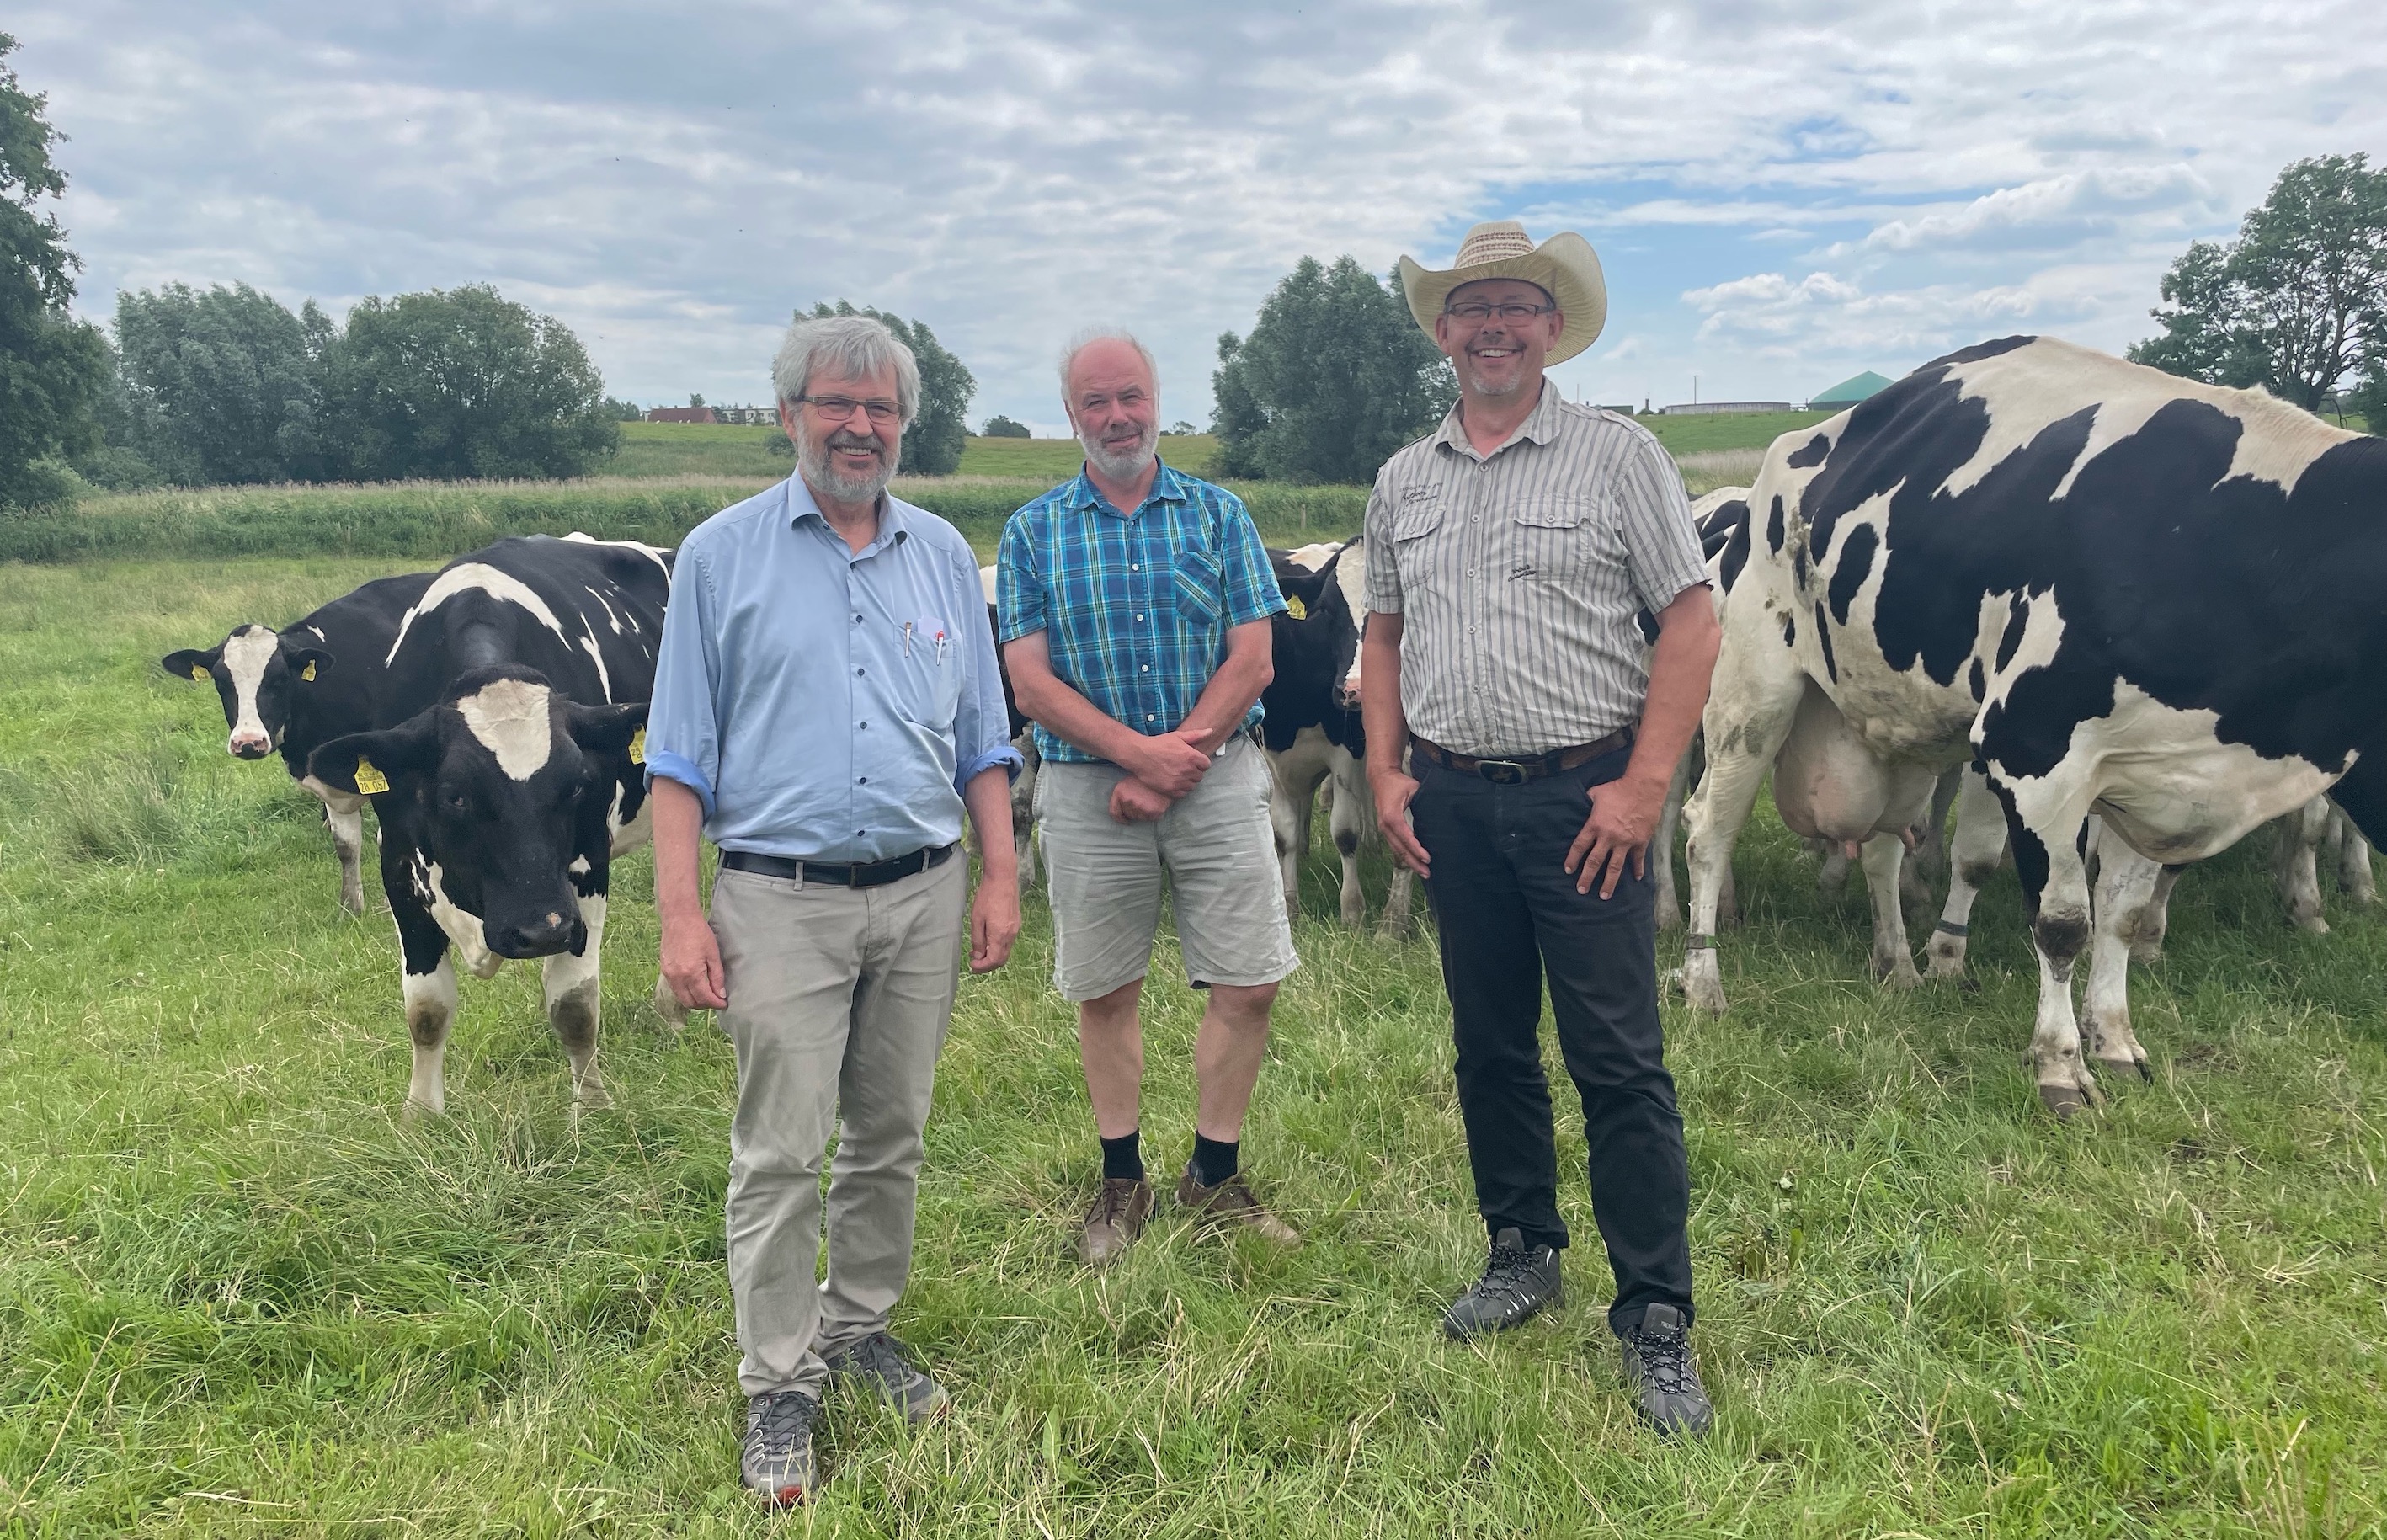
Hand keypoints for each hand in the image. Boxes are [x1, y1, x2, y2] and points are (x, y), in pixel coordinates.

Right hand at [661, 912, 727, 1009]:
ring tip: (707, 994)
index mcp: (691, 974)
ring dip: (694, 1000)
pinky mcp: (664, 970)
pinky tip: (695, 986)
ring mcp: (668, 975)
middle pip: (691, 1003)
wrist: (679, 918)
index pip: (704, 998)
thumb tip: (721, 994)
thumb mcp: (713, 954)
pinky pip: (675, 989)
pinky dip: (685, 992)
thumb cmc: (699, 933)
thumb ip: (717, 977)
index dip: (716, 1003)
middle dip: (705, 1005)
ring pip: (681, 998)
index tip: (724, 1003)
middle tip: (716, 1000)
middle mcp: (677, 978)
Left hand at [968, 872, 1020, 971]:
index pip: (994, 960)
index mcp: (1000, 935)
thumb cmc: (987, 896)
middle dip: (988, 965)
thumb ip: (978, 940)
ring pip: (1005, 951)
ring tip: (978, 951)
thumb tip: (979, 956)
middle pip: (1002, 959)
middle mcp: (1011, 935)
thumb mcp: (977, 919)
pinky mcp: (1016, 923)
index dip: (982, 967)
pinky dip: (998, 946)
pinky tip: (988, 940)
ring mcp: (1015, 929)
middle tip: (974, 963)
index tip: (972, 966)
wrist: (1003, 879)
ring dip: (993, 955)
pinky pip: (1008, 942)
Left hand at [1110, 776, 1173, 822]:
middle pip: (1128, 815)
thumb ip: (1122, 793)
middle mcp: (1128, 800)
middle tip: (1143, 801)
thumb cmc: (1146, 776)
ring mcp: (1140, 807)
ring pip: (1139, 817)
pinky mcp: (1153, 812)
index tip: (1125, 820)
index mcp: (1120, 792)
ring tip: (1150, 800)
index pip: (1115, 812)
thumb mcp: (1128, 780)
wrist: (1166, 773)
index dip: (1120, 818)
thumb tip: (1120, 808)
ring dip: (1144, 812)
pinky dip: (1154, 813)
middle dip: (1134, 811)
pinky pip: (1151, 818)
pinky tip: (1157, 804)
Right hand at [1127, 730, 1212, 798]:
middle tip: (1184, 768)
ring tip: (1179, 775)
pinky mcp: (1170, 790)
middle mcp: (1187, 770)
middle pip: (1199, 776)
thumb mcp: (1178, 736)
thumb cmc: (1159, 744)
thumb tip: (1210, 731)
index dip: (1200, 763)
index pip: (1206, 765)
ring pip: (1192, 786)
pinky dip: (1180, 789)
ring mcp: (1179, 781)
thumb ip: (1196, 735)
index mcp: (1191, 756)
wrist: (1140, 755)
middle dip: (1194, 772)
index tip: (1193, 761)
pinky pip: (1182, 794)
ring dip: (1188, 781)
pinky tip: (1174, 782)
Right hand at [1371, 765, 1430, 874]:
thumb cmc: (1398, 783)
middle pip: (1400, 849)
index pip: (1406, 837)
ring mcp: (1383, 829)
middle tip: (1427, 873)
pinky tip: (1413, 862)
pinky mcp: (1385, 830)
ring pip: (1396, 850)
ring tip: (1422, 872)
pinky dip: (1404, 855)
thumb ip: (1424, 802)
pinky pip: (1395, 845)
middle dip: (1414, 862)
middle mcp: (1385, 825)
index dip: (1417, 850)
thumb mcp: (1414, 789)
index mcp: (1392, 816)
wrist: (1381, 778)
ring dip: (1409, 862)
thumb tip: (1438, 815)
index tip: (1427, 858)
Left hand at [1565, 771, 1666, 898]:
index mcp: (1595, 825)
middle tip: (1581, 890)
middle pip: (1594, 862)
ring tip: (1604, 896)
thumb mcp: (1596, 793)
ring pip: (1615, 867)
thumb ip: (1587, 802)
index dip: (1572, 859)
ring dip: (1609, 883)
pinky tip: (1636, 879)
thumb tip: (1578, 802)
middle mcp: (1608, 837)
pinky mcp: (1640, 841)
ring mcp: (1625, 841)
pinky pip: (1638, 859)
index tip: (1568, 871)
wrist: (1643, 787)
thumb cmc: (1618, 788)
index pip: (1580, 846)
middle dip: (1586, 877)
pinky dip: (1637, 869)